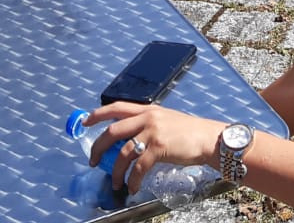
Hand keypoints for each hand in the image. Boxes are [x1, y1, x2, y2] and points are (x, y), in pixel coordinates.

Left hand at [85, 102, 222, 193]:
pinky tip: (133, 187)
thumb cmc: (188, 132)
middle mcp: (148, 117)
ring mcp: (153, 132)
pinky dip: (133, 180)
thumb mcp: (165, 120)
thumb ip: (147, 124)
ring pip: (123, 152)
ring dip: (115, 171)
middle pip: (113, 130)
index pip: (117, 107)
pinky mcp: (159, 147)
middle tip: (92, 160)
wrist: (208, 138)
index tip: (85, 121)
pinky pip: (139, 167)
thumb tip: (127, 139)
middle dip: (98, 147)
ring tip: (115, 182)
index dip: (98, 114)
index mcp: (148, 110)